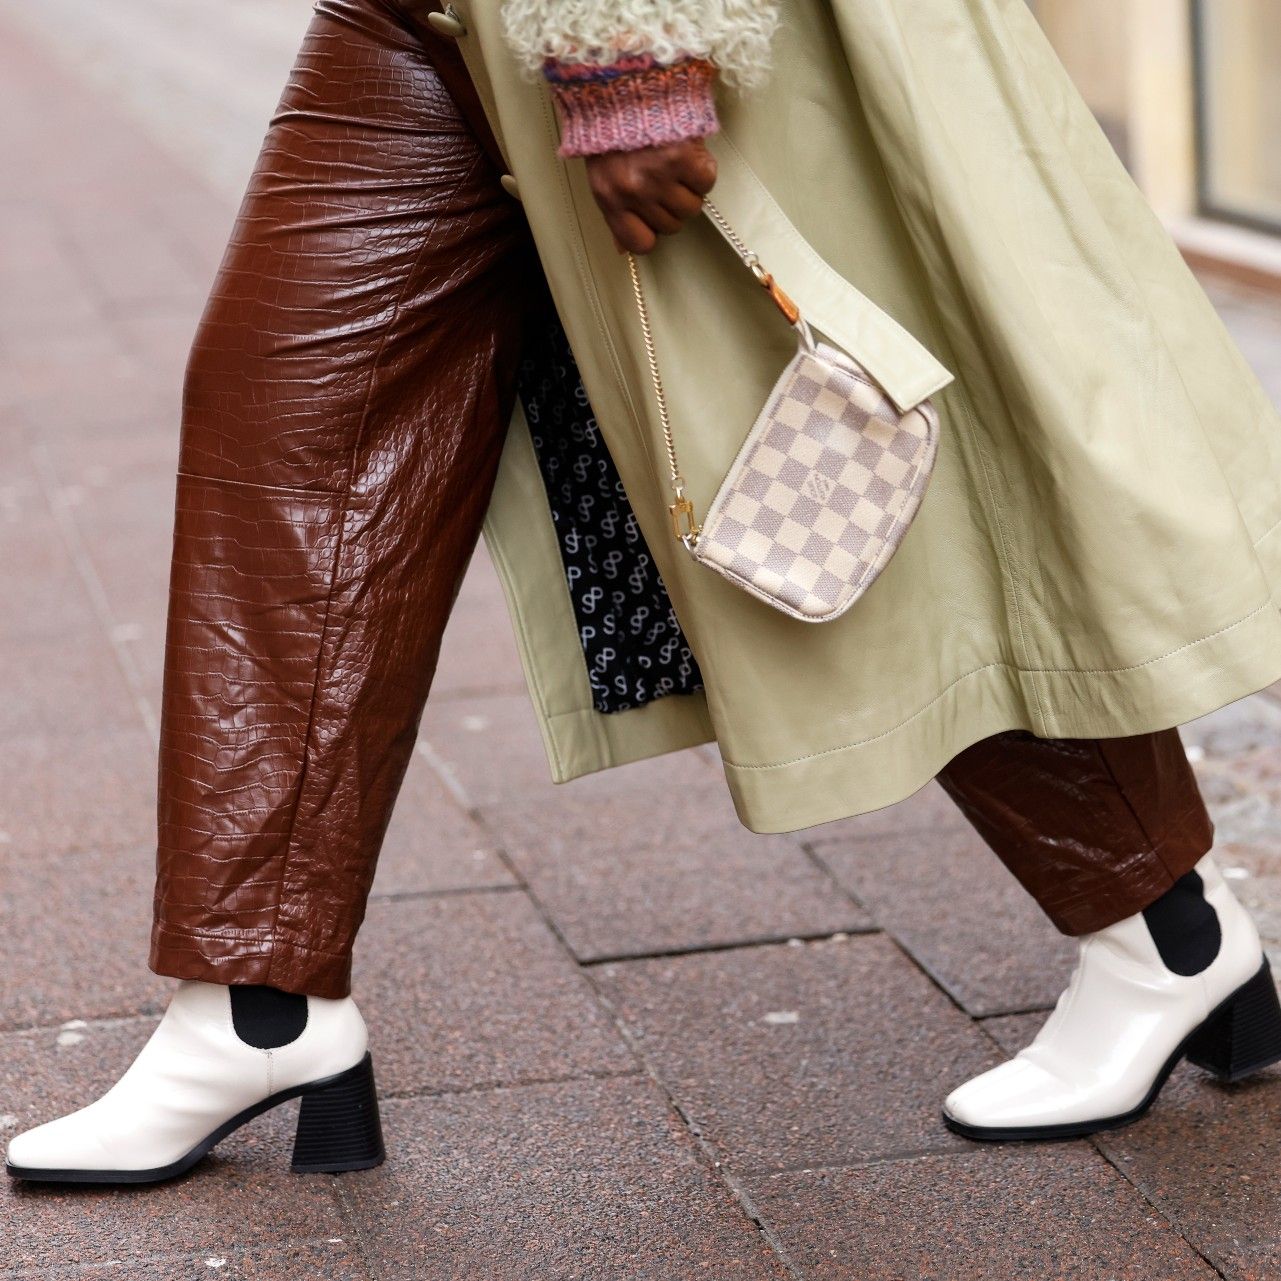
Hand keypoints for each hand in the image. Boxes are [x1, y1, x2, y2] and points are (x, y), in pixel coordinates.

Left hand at [584, 138, 717, 254]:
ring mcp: (658, 176)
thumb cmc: (614, 128)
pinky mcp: (682, 157)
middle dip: (672, 206)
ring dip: (690, 190)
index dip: (653, 232)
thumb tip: (623, 247)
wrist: (626, 81)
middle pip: (672, 226)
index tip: (654, 215)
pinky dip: (703, 171)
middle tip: (665, 179)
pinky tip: (690, 155)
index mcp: (611, 198)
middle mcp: (634, 191)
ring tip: (677, 166)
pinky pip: (706, 182)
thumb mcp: (603, 174)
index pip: (641, 244)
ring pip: (691, 208)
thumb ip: (615, 212)